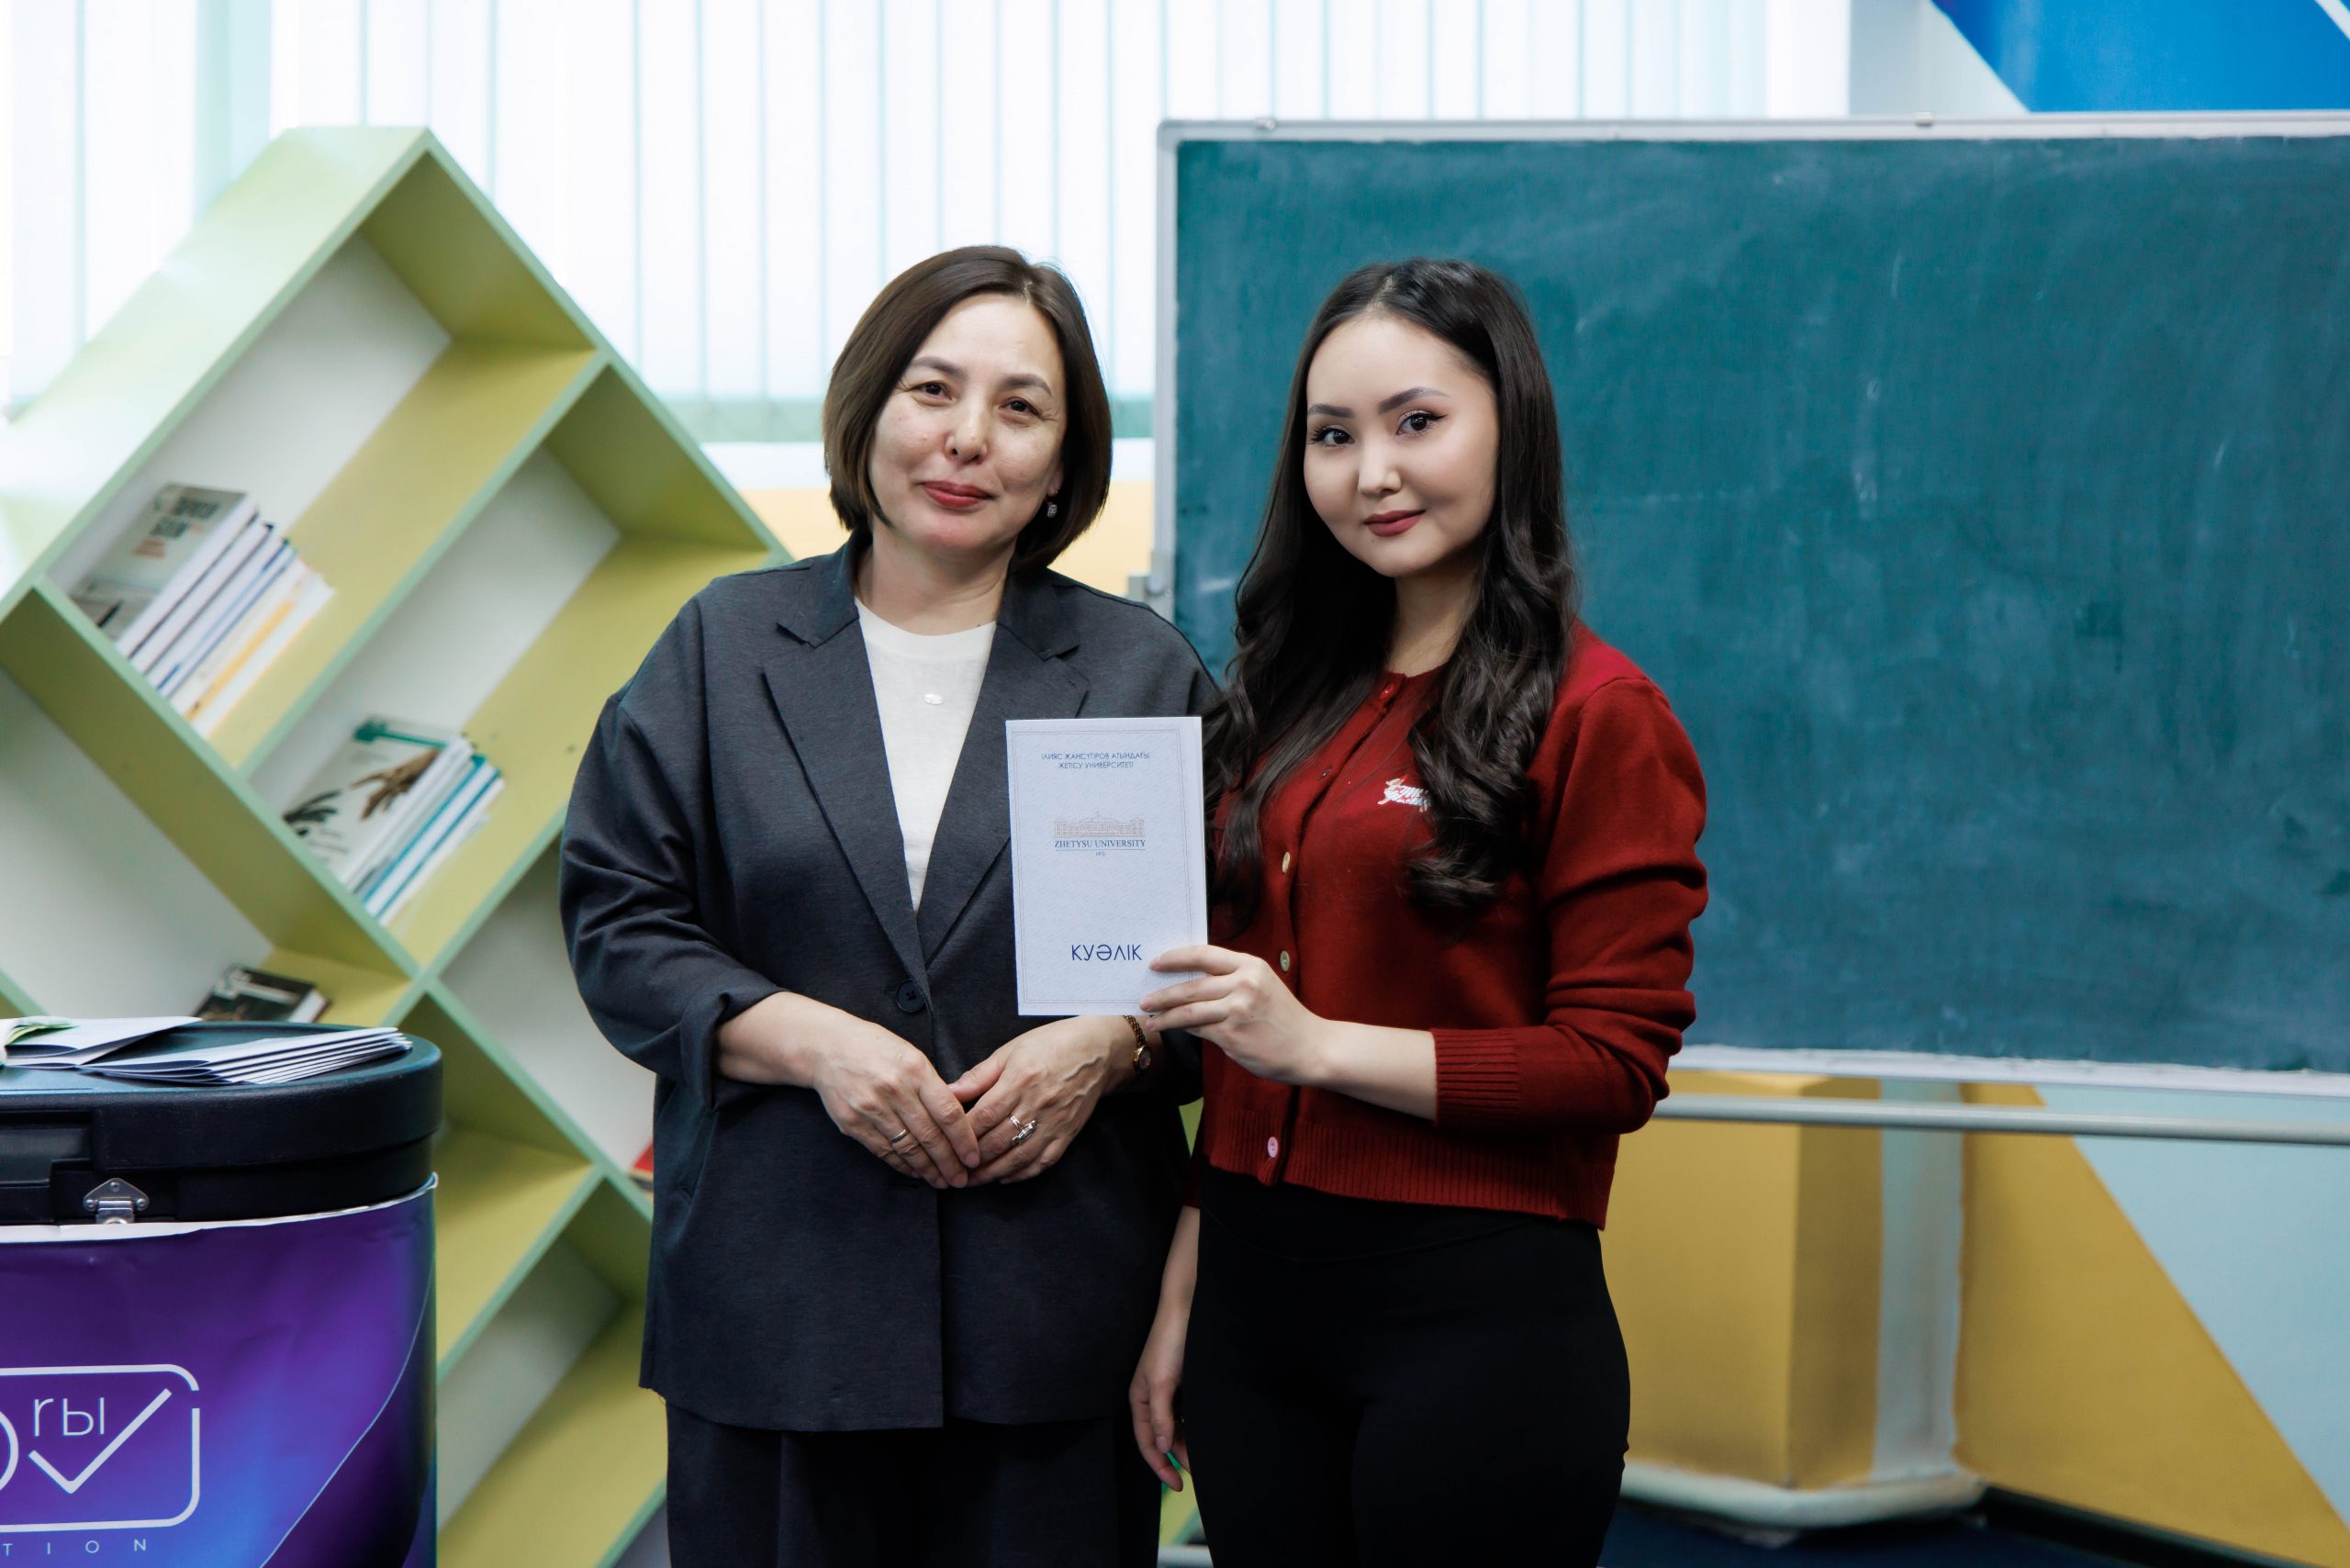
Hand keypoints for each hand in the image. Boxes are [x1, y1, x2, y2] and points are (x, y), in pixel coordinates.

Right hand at [719, 995, 981, 1186]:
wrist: (827, 1047)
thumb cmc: (875, 1047)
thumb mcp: (910, 1054)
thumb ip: (932, 1084)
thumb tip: (957, 1118)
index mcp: (915, 1069)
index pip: (948, 1113)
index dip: (964, 1140)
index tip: (973, 1157)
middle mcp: (894, 1089)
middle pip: (929, 1135)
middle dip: (949, 1162)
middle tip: (961, 1179)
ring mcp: (871, 1108)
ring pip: (907, 1147)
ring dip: (927, 1169)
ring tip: (941, 1180)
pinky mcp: (852, 1123)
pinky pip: (883, 1150)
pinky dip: (901, 1164)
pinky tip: (914, 1171)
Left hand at [950, 1016, 1124, 1182]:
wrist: (1097, 1052)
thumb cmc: (1051, 1045)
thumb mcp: (1011, 1050)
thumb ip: (979, 1075)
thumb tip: (949, 1091)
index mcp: (1020, 1081)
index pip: (984, 1116)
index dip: (962, 1135)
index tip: (944, 1145)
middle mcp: (1037, 1105)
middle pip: (998, 1141)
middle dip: (971, 1160)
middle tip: (951, 1170)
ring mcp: (1054, 1123)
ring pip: (1018, 1157)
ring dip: (991, 1173)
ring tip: (971, 1181)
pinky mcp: (1067, 1134)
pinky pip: (1042, 1162)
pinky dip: (1022, 1174)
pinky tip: (1004, 1178)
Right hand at [1128, 1292, 1191, 1488]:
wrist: (1187, 1309)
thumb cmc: (1169, 1343)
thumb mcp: (1162, 1382)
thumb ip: (1161, 1416)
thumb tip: (1162, 1448)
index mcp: (1140, 1399)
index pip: (1148, 1443)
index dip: (1160, 1466)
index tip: (1177, 1484)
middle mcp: (1152, 1398)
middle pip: (1163, 1438)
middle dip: (1178, 1458)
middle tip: (1199, 1474)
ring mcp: (1168, 1391)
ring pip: (1177, 1427)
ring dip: (1188, 1443)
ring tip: (1206, 1457)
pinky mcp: (1183, 1384)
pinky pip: (1186, 1414)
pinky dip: (1194, 1427)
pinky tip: (1207, 1433)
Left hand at [1142, 945, 1328, 1085]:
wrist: (1311, 1048)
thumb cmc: (1283, 1019)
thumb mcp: (1262, 987)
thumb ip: (1231, 981)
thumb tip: (1188, 983)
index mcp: (1250, 966)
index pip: (1204, 954)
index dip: (1175, 958)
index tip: (1155, 963)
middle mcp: (1244, 983)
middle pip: (1191, 985)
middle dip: (1162, 993)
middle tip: (1144, 999)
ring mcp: (1238, 1009)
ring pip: (1189, 1010)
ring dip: (1165, 1015)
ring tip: (1151, 1019)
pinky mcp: (1233, 1035)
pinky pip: (1198, 1029)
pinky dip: (1181, 1029)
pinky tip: (1171, 1030)